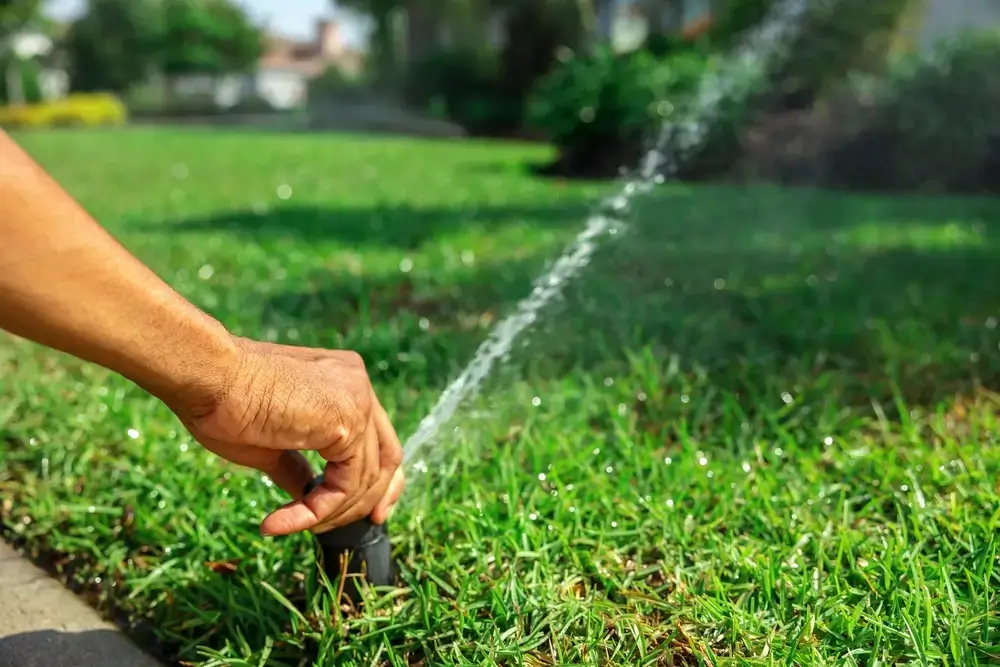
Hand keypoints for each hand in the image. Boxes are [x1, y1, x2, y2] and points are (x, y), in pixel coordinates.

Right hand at [167, 337, 404, 536]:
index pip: (379, 438)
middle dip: (372, 500)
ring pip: (366, 478)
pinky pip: (345, 485)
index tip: (370, 513)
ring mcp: (358, 400)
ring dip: (329, 513)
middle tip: (351, 529)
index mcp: (344, 381)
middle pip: (387, 457)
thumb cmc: (225, 403)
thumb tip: (310, 495)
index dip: (379, 480)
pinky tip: (278, 523)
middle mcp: (358, 385)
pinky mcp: (348, 422)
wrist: (207, 378)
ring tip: (285, 525)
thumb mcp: (273, 444)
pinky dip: (315, 512)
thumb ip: (299, 466)